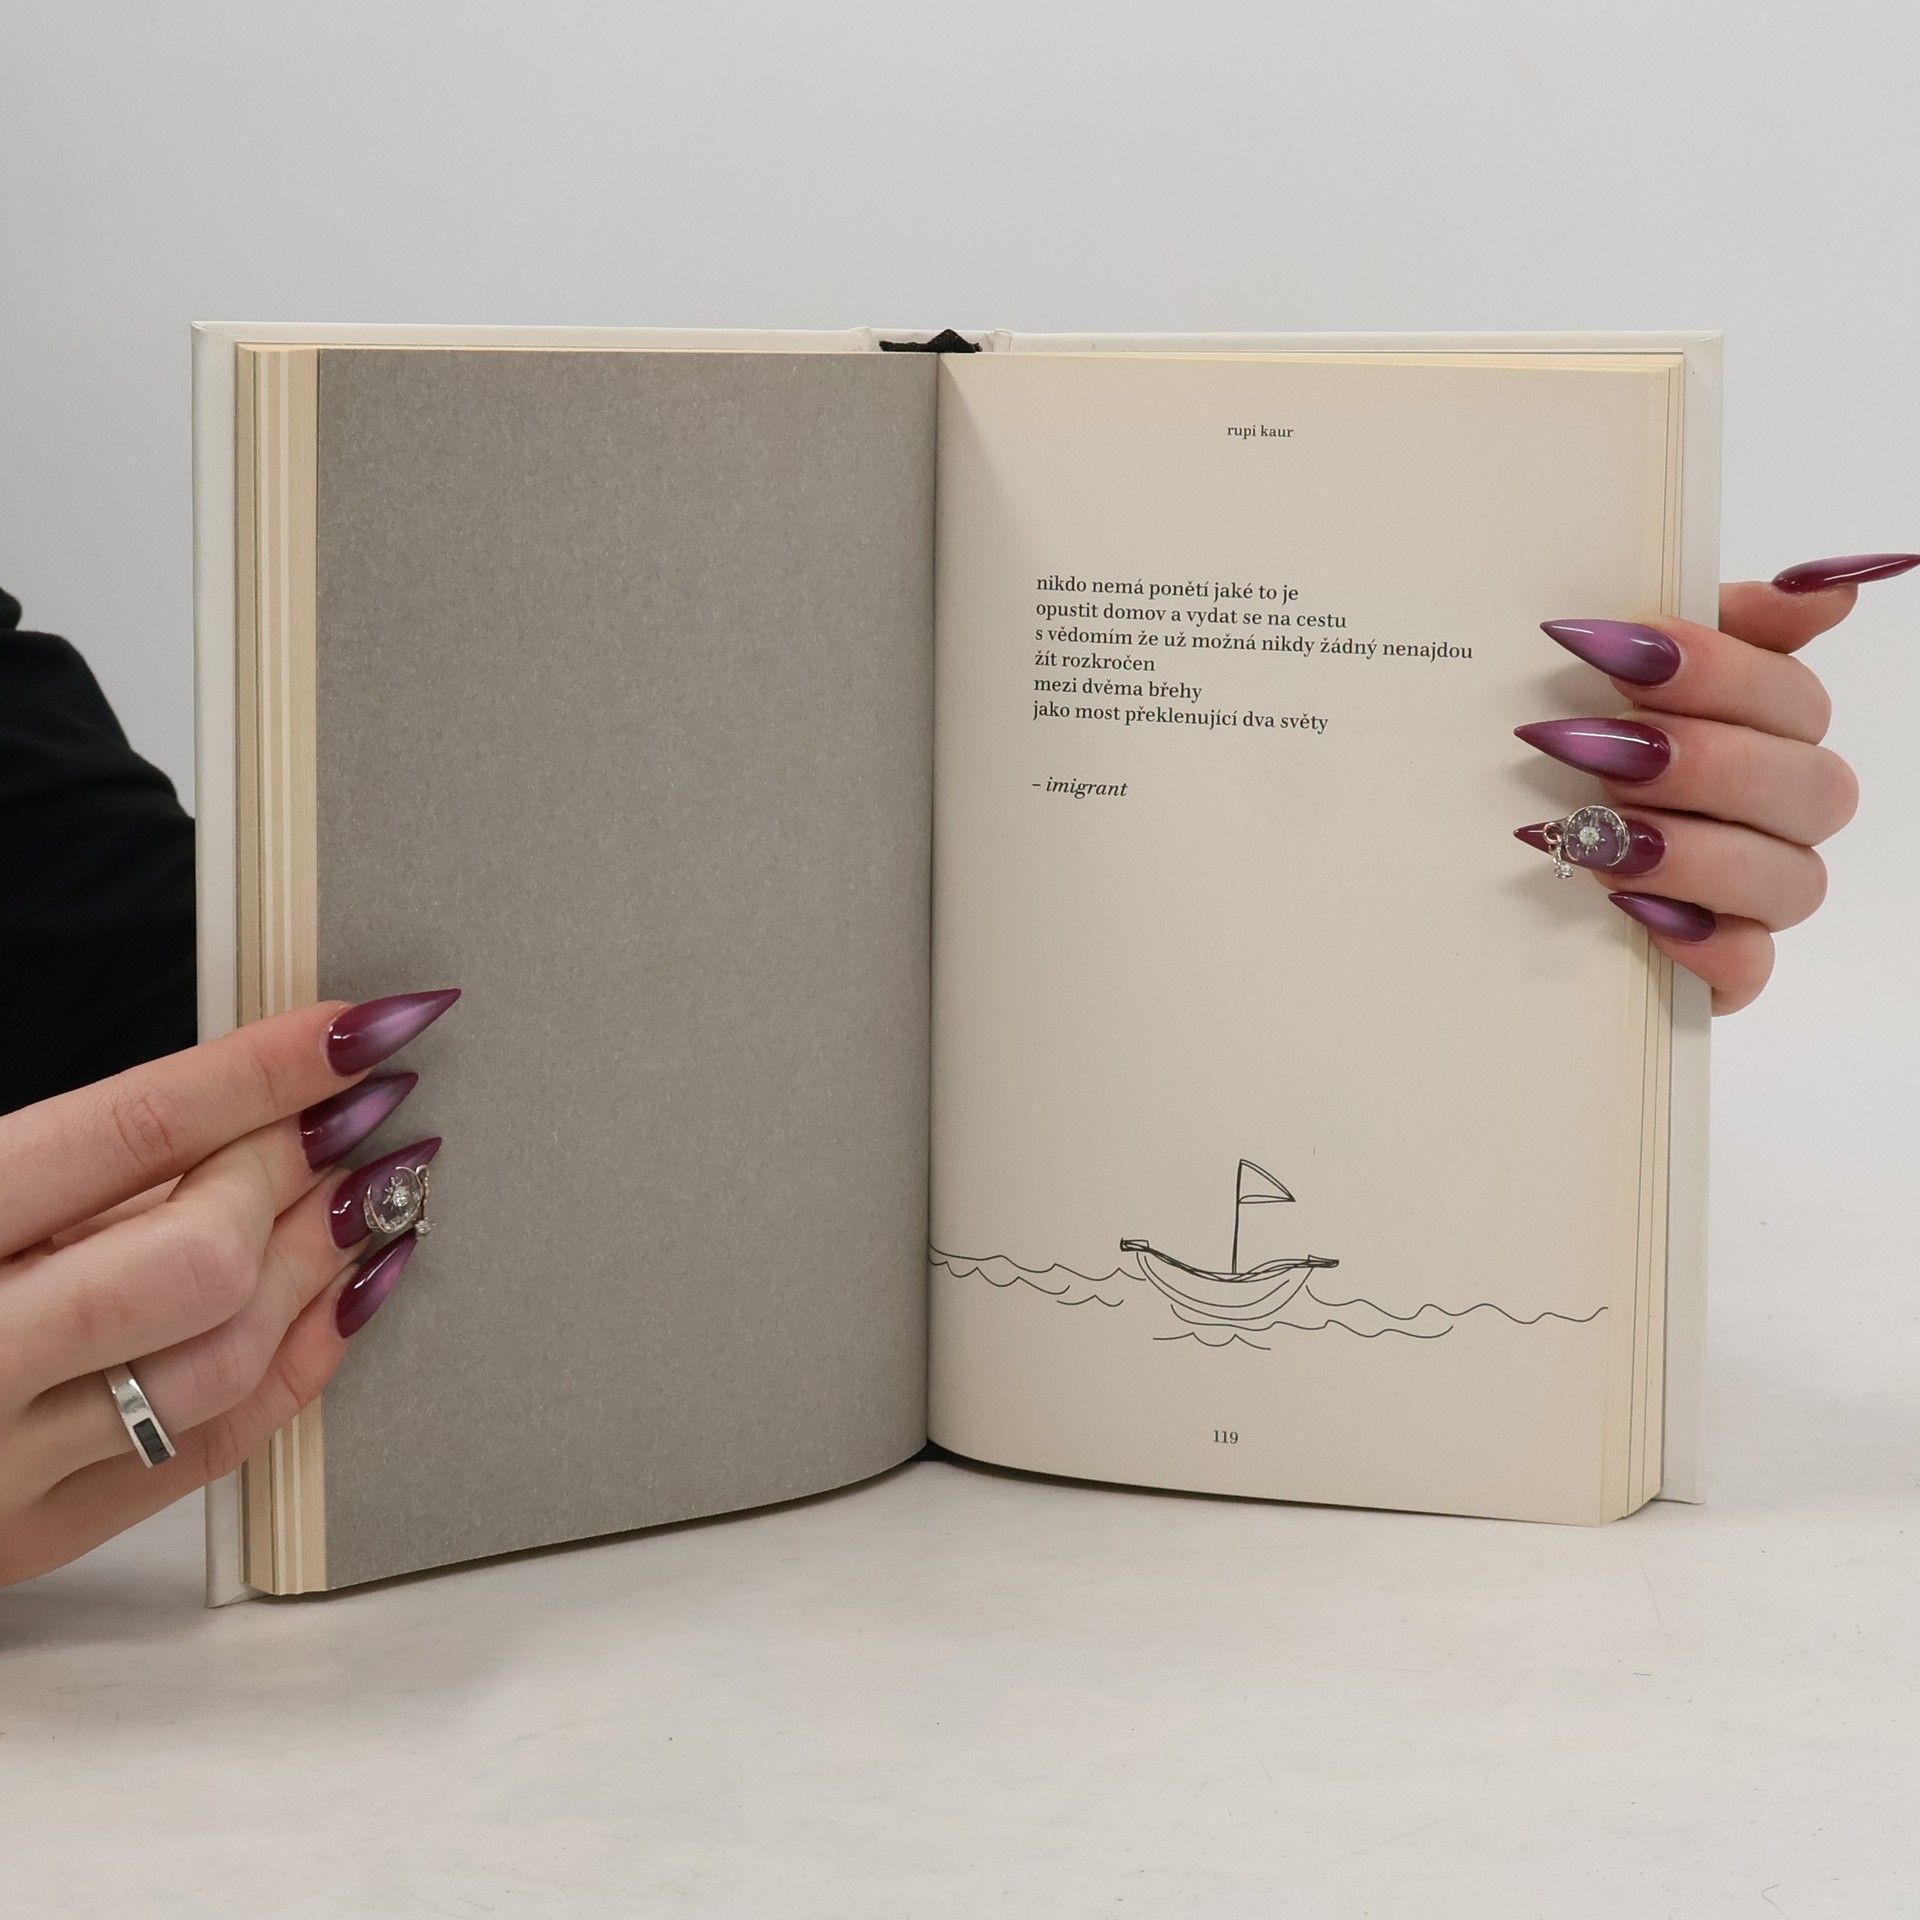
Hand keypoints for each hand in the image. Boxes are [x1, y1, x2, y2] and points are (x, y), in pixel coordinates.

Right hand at [0, 989, 457, 1587]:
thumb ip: (44, 1166)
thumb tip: (225, 1111)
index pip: (128, 1134)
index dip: (261, 1071)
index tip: (359, 1029)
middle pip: (196, 1256)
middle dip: (292, 1165)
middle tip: (354, 1108)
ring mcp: (2, 1470)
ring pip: (229, 1357)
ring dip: (324, 1256)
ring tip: (377, 1184)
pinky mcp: (37, 1535)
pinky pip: (218, 1449)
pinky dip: (309, 1358)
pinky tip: (354, 1286)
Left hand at [1515, 552, 1916, 1013]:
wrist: (1473, 854)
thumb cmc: (1560, 744)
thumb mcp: (1609, 672)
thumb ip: (1706, 623)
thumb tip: (1827, 585)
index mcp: (1765, 731)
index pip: (1794, 698)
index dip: (1720, 672)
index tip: (1626, 655)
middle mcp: (1778, 815)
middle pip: (1811, 789)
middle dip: (1707, 763)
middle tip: (1607, 752)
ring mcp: (1755, 897)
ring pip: (1791, 880)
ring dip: (1699, 852)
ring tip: (1604, 834)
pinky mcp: (1720, 969)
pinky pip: (1749, 968)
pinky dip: (1703, 942)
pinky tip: (1635, 910)